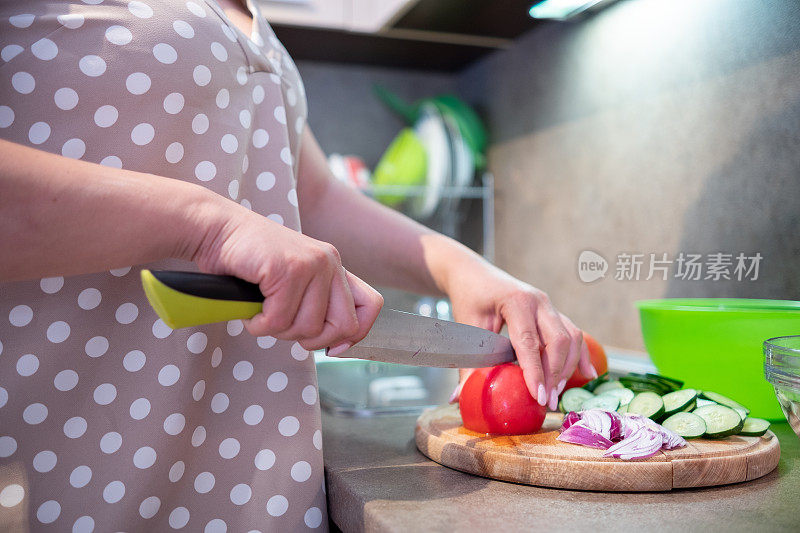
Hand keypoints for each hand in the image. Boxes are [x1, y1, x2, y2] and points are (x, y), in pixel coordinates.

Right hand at [193, 203, 382, 351]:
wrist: (216, 229)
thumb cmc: (249, 262)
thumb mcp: (293, 281)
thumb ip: (316, 304)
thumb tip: (338, 345)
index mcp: (334, 266)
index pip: (371, 305)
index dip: (356, 334)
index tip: (333, 348)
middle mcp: (329, 262)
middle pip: (343, 326)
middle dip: (312, 340)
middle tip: (285, 328)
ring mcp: (311, 264)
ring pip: (307, 328)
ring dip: (277, 331)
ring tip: (261, 313)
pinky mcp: (287, 269)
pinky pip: (277, 321)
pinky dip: (258, 325)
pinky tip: (250, 311)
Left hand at [446, 263, 593, 410]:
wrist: (473, 273)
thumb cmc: (469, 298)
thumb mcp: (466, 328)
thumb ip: (467, 363)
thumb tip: (459, 398)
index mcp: (516, 301)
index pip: (529, 341)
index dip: (536, 372)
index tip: (539, 397)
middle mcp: (539, 301)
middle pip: (559, 340)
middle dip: (555, 374)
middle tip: (547, 402)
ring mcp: (549, 305)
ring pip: (571, 337)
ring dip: (567, 367)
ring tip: (555, 393)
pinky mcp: (552, 312)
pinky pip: (573, 333)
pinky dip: (580, 354)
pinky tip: (587, 374)